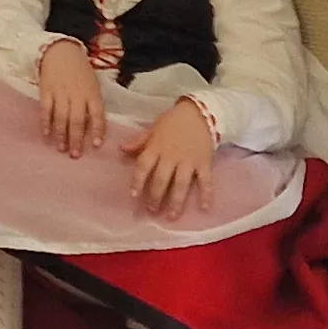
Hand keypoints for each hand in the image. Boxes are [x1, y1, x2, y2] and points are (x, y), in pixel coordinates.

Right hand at [37, 38, 106, 157]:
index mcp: (91, 93)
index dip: (97, 130)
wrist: (61, 51)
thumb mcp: (93, 85)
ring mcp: (60, 93)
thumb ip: (93, 103)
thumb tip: (93, 127)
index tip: (96, 146)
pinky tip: (46, 134)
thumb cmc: (80, 71)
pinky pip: (45, 109)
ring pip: (61, 117)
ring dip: (61, 135)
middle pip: (77, 120)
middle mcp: (77, 95)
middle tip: (75, 155)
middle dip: (76, 139)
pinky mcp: (46, 91)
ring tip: (61, 148)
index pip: (97, 115)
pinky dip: (45, 122)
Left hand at [130, 94, 218, 219]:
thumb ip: (139, 141)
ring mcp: (188, 161)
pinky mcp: (204, 163)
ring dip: (176, 202)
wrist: (200, 112)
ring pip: (181, 184)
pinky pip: (206, 181)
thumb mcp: (153, 128)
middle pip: (161, 180)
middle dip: (155, 197)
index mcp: (156, 147)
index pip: (143, 166)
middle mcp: (171, 156)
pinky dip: (206, 194)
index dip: (137, 181)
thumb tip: (121, 150)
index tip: (133, 195)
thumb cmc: (173, 121)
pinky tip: (204, 208)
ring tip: (171, 216)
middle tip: (152, 210)